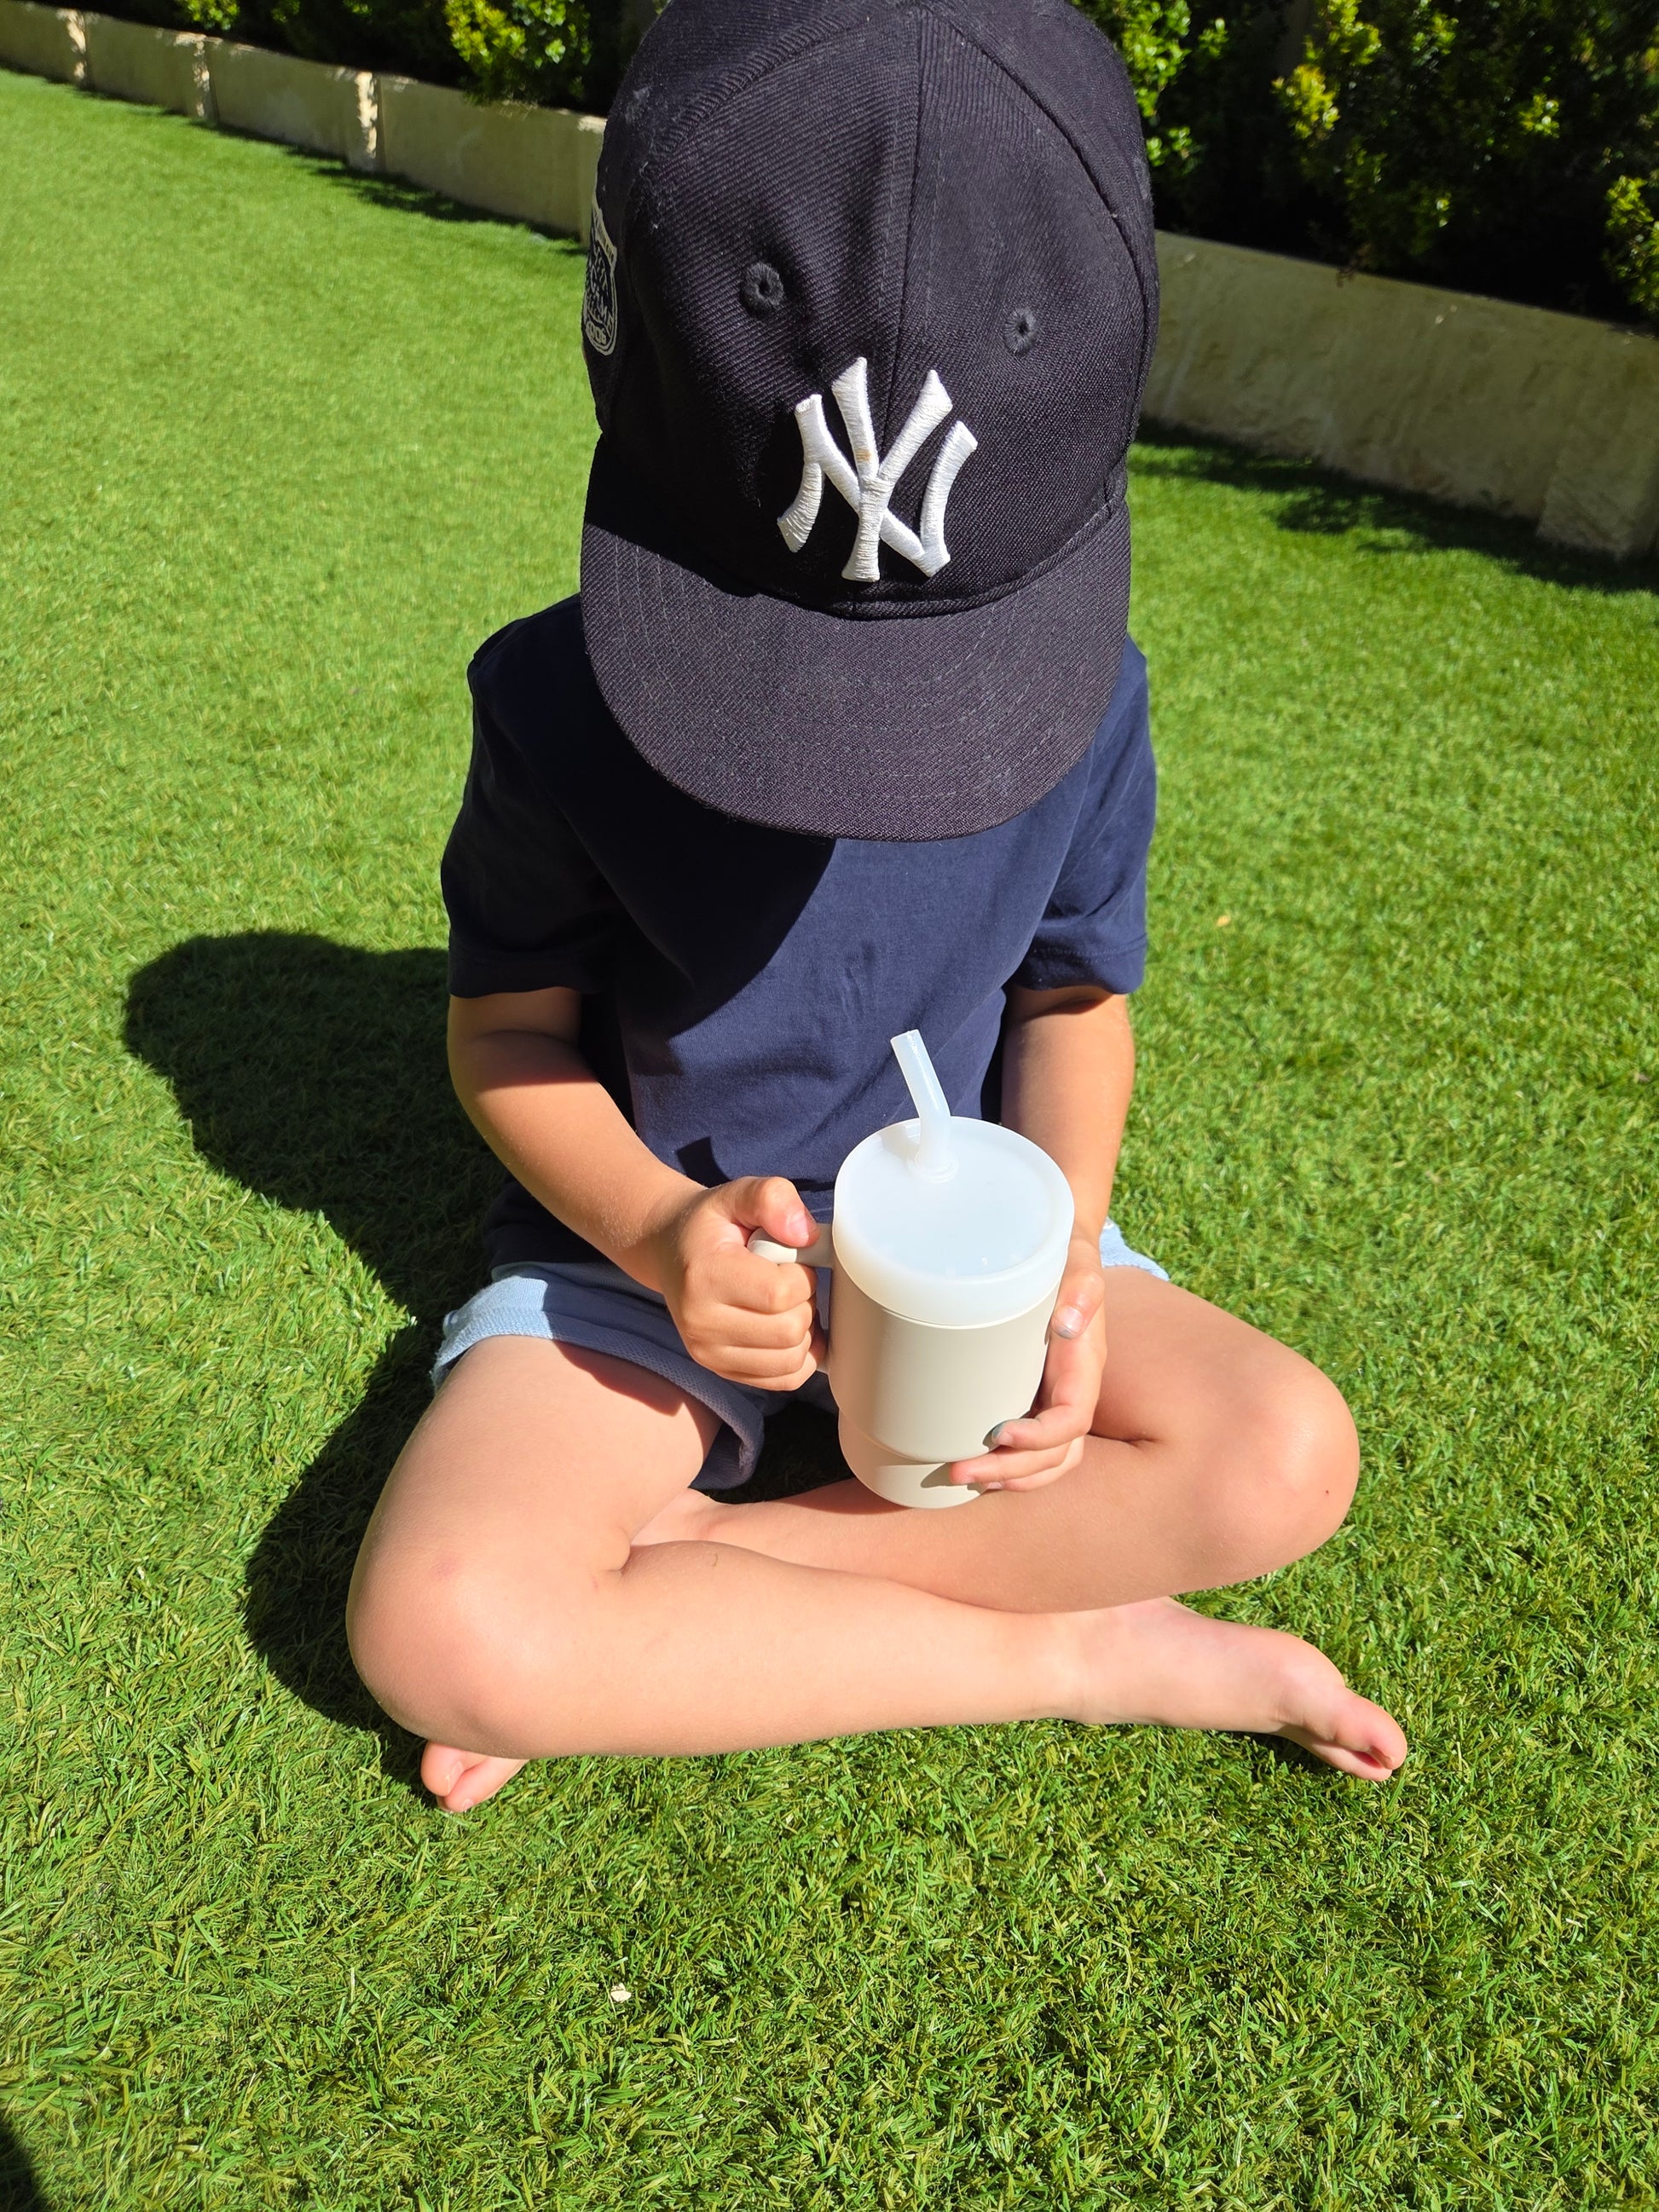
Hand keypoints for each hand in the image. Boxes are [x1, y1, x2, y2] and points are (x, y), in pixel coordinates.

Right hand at [647, 1176, 825, 1390]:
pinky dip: (798, 1357)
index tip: (791, 1259)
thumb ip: (773, 1198)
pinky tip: (788, 1328)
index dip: (803, 1275)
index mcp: (705, 1277)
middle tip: (789, 1282)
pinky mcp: (721, 1371)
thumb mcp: (738, 1193)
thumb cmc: (712, 1224)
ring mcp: (708, 1354)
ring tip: (784, 1304)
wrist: (673, 1250)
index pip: (781, 1295)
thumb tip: (808, 1236)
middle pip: (789, 1331)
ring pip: (791, 1360)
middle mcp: (701, 1323)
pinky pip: (783, 1379)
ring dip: (804, 1331)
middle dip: (805, 1303)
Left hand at [947, 1235, 1106, 1490]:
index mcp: (1085, 1367)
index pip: (1073, 1419)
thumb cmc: (1065, 1258)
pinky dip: (1009, 1466)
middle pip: (1058, 1454)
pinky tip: (976, 1468)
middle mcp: (1074, 1392)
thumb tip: (1067, 1322)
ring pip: (1049, 1461)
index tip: (999, 1432)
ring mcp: (1054, 1400)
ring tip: (964, 1477)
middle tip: (960, 1470)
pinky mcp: (1033, 1399)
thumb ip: (1082, 1286)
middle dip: (1013, 1470)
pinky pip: (1032, 1449)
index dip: (1040, 1437)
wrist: (1057, 1253)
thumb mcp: (1078, 1262)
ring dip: (1010, 1477)